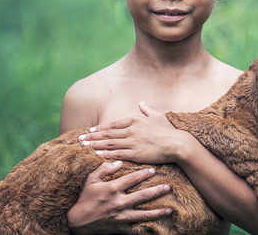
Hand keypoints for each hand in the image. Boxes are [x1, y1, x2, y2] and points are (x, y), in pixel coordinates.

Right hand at [67, 160, 172, 234]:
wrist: (78, 222)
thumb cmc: (85, 199)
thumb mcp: (91, 181)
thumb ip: (104, 169)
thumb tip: (118, 162)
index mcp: (112, 189)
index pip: (132, 179)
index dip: (144, 174)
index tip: (153, 170)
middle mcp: (119, 203)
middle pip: (143, 196)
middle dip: (157, 191)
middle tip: (168, 187)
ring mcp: (121, 217)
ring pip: (144, 215)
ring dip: (158, 212)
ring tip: (170, 210)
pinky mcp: (121, 228)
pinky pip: (136, 230)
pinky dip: (146, 230)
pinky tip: (157, 229)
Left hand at [78, 102, 193, 163]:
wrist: (178, 144)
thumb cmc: (169, 130)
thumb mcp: (158, 116)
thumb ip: (148, 109)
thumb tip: (141, 103)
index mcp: (135, 120)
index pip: (113, 124)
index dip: (100, 128)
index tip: (90, 130)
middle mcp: (131, 130)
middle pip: (107, 134)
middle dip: (92, 136)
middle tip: (79, 139)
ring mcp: (132, 142)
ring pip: (109, 143)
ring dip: (94, 145)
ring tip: (83, 146)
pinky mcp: (135, 154)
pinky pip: (117, 154)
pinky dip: (105, 154)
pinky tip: (96, 154)